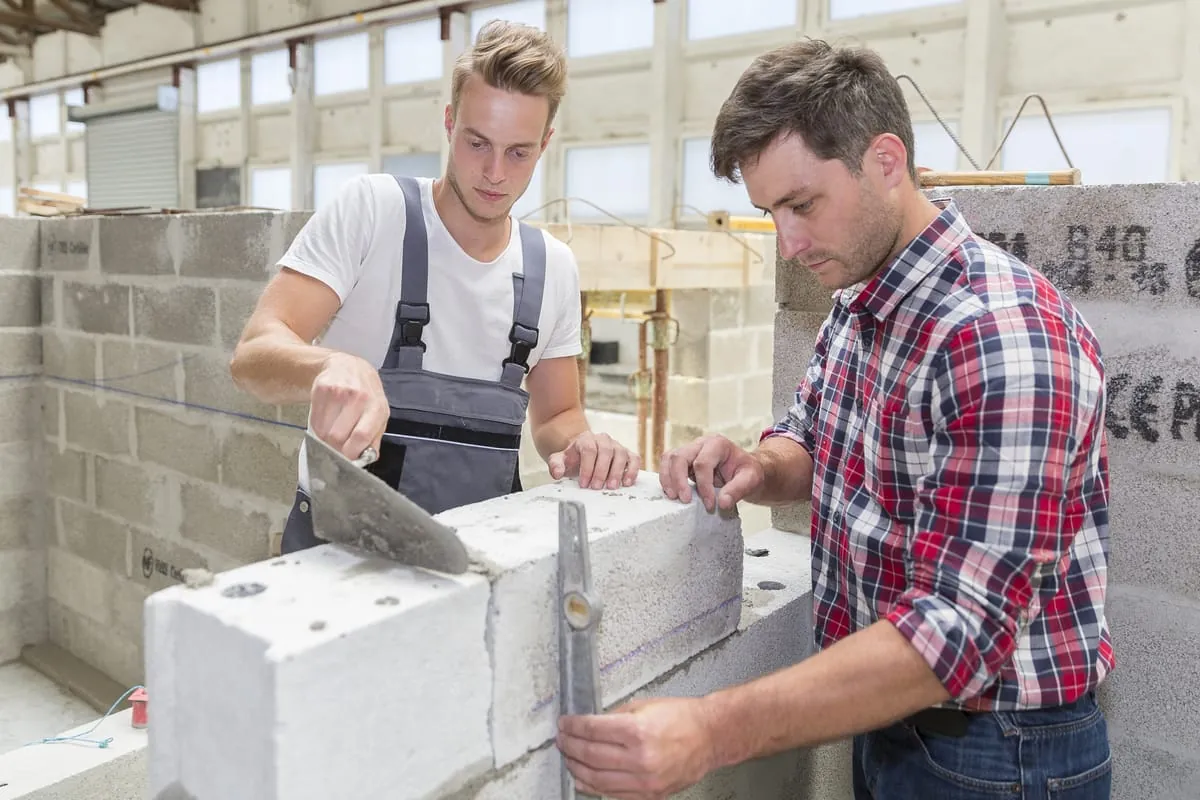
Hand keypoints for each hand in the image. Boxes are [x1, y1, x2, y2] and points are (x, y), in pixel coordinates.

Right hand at [309, 352, 389, 460]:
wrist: (347, 367)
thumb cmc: (366, 394)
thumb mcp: (378, 414)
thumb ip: (373, 438)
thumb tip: (364, 460)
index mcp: (377, 408)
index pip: (361, 437)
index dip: (350, 453)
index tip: (346, 460)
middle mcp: (360, 398)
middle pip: (338, 437)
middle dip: (336, 447)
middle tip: (337, 446)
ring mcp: (340, 392)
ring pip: (324, 431)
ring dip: (325, 438)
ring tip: (332, 430)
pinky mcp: (322, 388)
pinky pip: (314, 421)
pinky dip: (318, 427)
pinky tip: (326, 420)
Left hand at [549, 431, 640, 489]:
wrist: (582, 454)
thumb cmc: (573, 459)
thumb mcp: (560, 460)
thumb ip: (556, 465)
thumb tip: (557, 473)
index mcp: (586, 439)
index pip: (589, 449)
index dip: (587, 467)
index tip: (584, 483)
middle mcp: (603, 440)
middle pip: (606, 451)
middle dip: (602, 471)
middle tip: (597, 487)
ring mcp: (616, 446)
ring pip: (621, 454)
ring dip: (617, 471)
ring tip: (612, 487)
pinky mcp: (627, 454)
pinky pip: (634, 459)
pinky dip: (633, 470)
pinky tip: (627, 482)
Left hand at [557, 697, 718, 799]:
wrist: (710, 737)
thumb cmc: (681, 718)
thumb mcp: (644, 705)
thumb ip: (615, 716)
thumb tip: (589, 725)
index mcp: (638, 731)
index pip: (592, 730)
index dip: (573, 726)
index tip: (564, 723)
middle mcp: (640, 759)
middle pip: (590, 755)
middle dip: (570, 746)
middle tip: (561, 740)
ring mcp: (645, 781)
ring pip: (597, 780)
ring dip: (576, 769)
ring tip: (568, 758)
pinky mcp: (649, 795)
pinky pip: (613, 794)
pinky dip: (594, 787)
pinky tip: (583, 779)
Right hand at [659, 434, 763, 512]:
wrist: (744, 470)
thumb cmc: (747, 472)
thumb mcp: (751, 480)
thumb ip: (738, 490)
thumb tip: (722, 503)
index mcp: (718, 444)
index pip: (703, 463)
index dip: (704, 486)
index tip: (710, 504)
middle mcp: (701, 444)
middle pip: (680, 456)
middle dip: (679, 480)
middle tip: (685, 500)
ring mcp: (690, 450)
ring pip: (669, 458)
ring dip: (668, 478)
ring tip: (673, 497)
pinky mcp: (683, 460)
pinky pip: (667, 465)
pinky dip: (666, 479)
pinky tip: (672, 493)